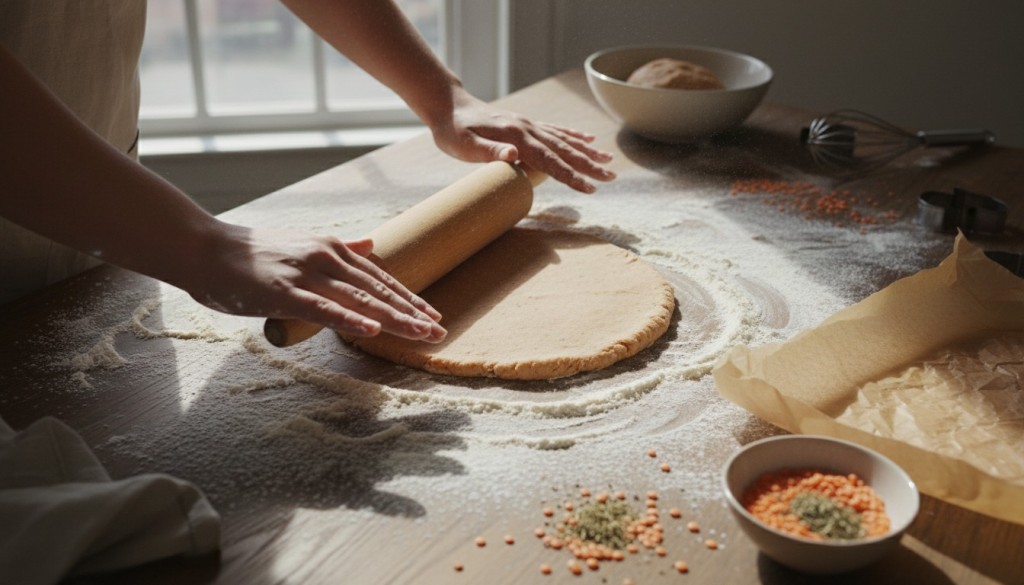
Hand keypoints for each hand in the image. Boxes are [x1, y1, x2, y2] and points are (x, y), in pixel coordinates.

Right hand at [184, 224, 445, 342]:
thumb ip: (338, 249)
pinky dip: (348, 319)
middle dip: (411, 312)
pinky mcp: (283, 291)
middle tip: (438, 332)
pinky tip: (371, 330)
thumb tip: (369, 244)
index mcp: (332, 248)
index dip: (408, 297)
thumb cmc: (252, 254)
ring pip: (359, 299)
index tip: (432, 315)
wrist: (204, 248)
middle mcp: (325, 256)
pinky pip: (322, 309)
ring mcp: (305, 273)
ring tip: (420, 333)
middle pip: (377, 290)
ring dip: (393, 317)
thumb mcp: (303, 245)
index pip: (379, 278)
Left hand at [430, 89, 615, 192]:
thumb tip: (514, 155)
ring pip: (564, 140)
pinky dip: (573, 136)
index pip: (550, 161)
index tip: (590, 188)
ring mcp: (528, 124)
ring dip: (587, 152)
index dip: (571, 176)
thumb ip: (490, 151)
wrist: (448, 105)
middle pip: (564, 150)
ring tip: (608, 161)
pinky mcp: (524, 124)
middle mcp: (527, 128)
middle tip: (612, 177)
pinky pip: (555, 130)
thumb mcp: (464, 145)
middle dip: (589, 165)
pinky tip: (587, 140)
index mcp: (516, 137)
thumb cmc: (453, 131)